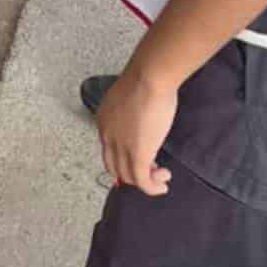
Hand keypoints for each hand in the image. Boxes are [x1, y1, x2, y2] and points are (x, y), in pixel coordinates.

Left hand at [97, 64, 176, 195]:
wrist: (149, 78)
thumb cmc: (145, 80)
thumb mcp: (131, 98)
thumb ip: (131, 111)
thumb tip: (142, 118)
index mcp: (104, 121)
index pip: (109, 149)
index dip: (125, 158)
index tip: (142, 157)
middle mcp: (107, 136)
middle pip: (115, 167)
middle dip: (133, 172)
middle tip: (152, 169)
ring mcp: (121, 147)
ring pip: (128, 177)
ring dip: (146, 181)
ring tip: (162, 176)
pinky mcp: (138, 155)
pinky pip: (142, 182)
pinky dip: (152, 187)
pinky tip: (163, 183)